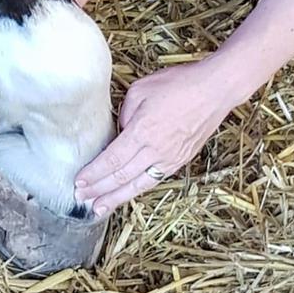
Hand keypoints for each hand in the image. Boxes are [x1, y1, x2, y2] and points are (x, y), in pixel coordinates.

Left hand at [74, 57, 236, 214]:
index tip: (79, 181)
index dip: (94, 173)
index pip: (112, 160)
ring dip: (116, 198)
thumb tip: (120, 131)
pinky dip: (138, 189)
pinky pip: (154, 179)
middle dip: (99, 190)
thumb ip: (125, 114)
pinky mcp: (181, 160)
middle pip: (121, 177)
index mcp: (143, 131)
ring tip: (100, 208)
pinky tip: (127, 194)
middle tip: (81, 199)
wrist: (214, 91)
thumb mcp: (140, 90)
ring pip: (138, 185)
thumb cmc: (178, 84)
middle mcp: (156, 150)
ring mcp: (170, 158)